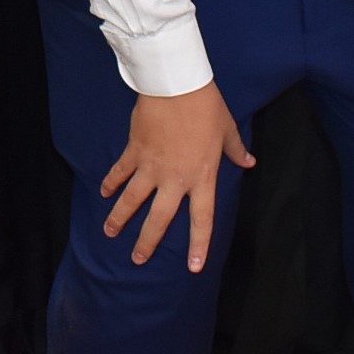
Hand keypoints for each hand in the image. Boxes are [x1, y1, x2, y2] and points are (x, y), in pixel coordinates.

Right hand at [100, 83, 254, 270]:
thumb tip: (249, 161)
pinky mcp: (135, 149)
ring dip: (120, 216)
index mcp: (202, 178)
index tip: (194, 267)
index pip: (202, 220)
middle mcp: (175, 179)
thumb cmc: (205, 107)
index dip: (198, 245)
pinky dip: (111, 182)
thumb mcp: (227, 130)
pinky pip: (121, 171)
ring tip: (109, 232)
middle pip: (159, 218)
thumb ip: (236, 150)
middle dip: (147, 241)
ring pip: (133, 199)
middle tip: (137, 259)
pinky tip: (104, 192)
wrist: (175, 85)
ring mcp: (151, 166)